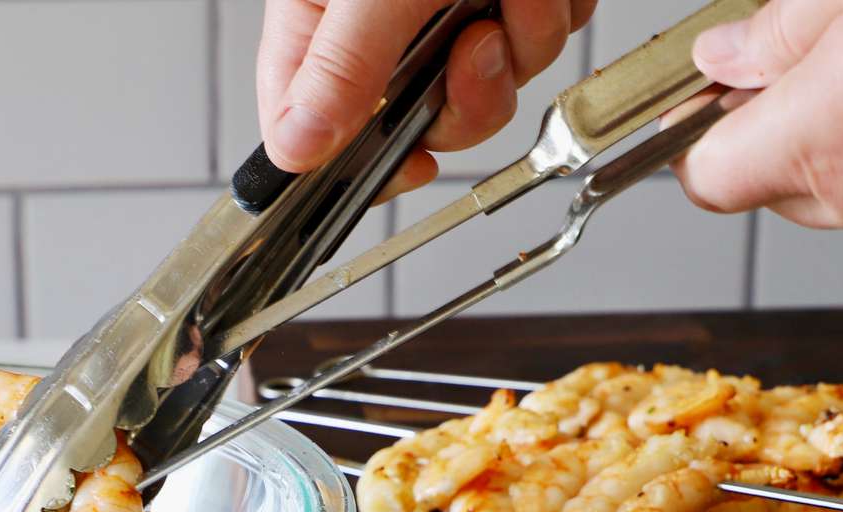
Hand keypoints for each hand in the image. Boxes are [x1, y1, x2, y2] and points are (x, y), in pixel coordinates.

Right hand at [257, 0, 596, 197]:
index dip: (362, 165)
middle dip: (465, 98)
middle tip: (477, 47)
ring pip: (490, 85)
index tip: (409, 165)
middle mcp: (380, 25)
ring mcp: (447, 12)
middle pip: (420, 123)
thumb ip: (341, 67)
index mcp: (320, 21)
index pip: (315, 129)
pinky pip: (539, 41)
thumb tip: (293, 151)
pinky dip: (549, 11)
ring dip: (520, 43)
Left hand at [675, 0, 842, 227]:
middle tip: (781, 59)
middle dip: (753, 123)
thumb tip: (721, 54)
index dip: (688, 135)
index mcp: (816, 143)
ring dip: (813, 127)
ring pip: (816, 179)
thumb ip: (777, 30)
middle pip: (756, 180)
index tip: (698, 88)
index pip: (705, 176)